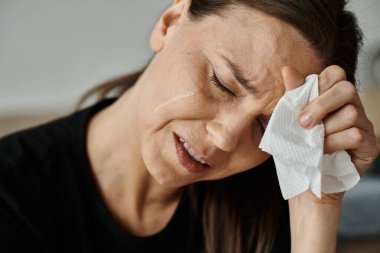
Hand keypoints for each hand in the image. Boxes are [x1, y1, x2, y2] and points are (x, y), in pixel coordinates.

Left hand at [282, 65, 379, 203]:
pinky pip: (356, 135)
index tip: (300, 107)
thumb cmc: (297, 148)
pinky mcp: (370, 145)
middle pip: (347, 88)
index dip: (319, 85)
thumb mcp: (289, 120)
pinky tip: (324, 152)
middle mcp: (352, 107)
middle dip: (321, 105)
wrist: (303, 181)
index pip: (335, 74)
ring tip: (314, 144)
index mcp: (333, 98)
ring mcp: (364, 125)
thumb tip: (288, 68)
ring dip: (326, 130)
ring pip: (351, 113)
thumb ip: (293, 95)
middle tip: (303, 124)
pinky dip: (334, 143)